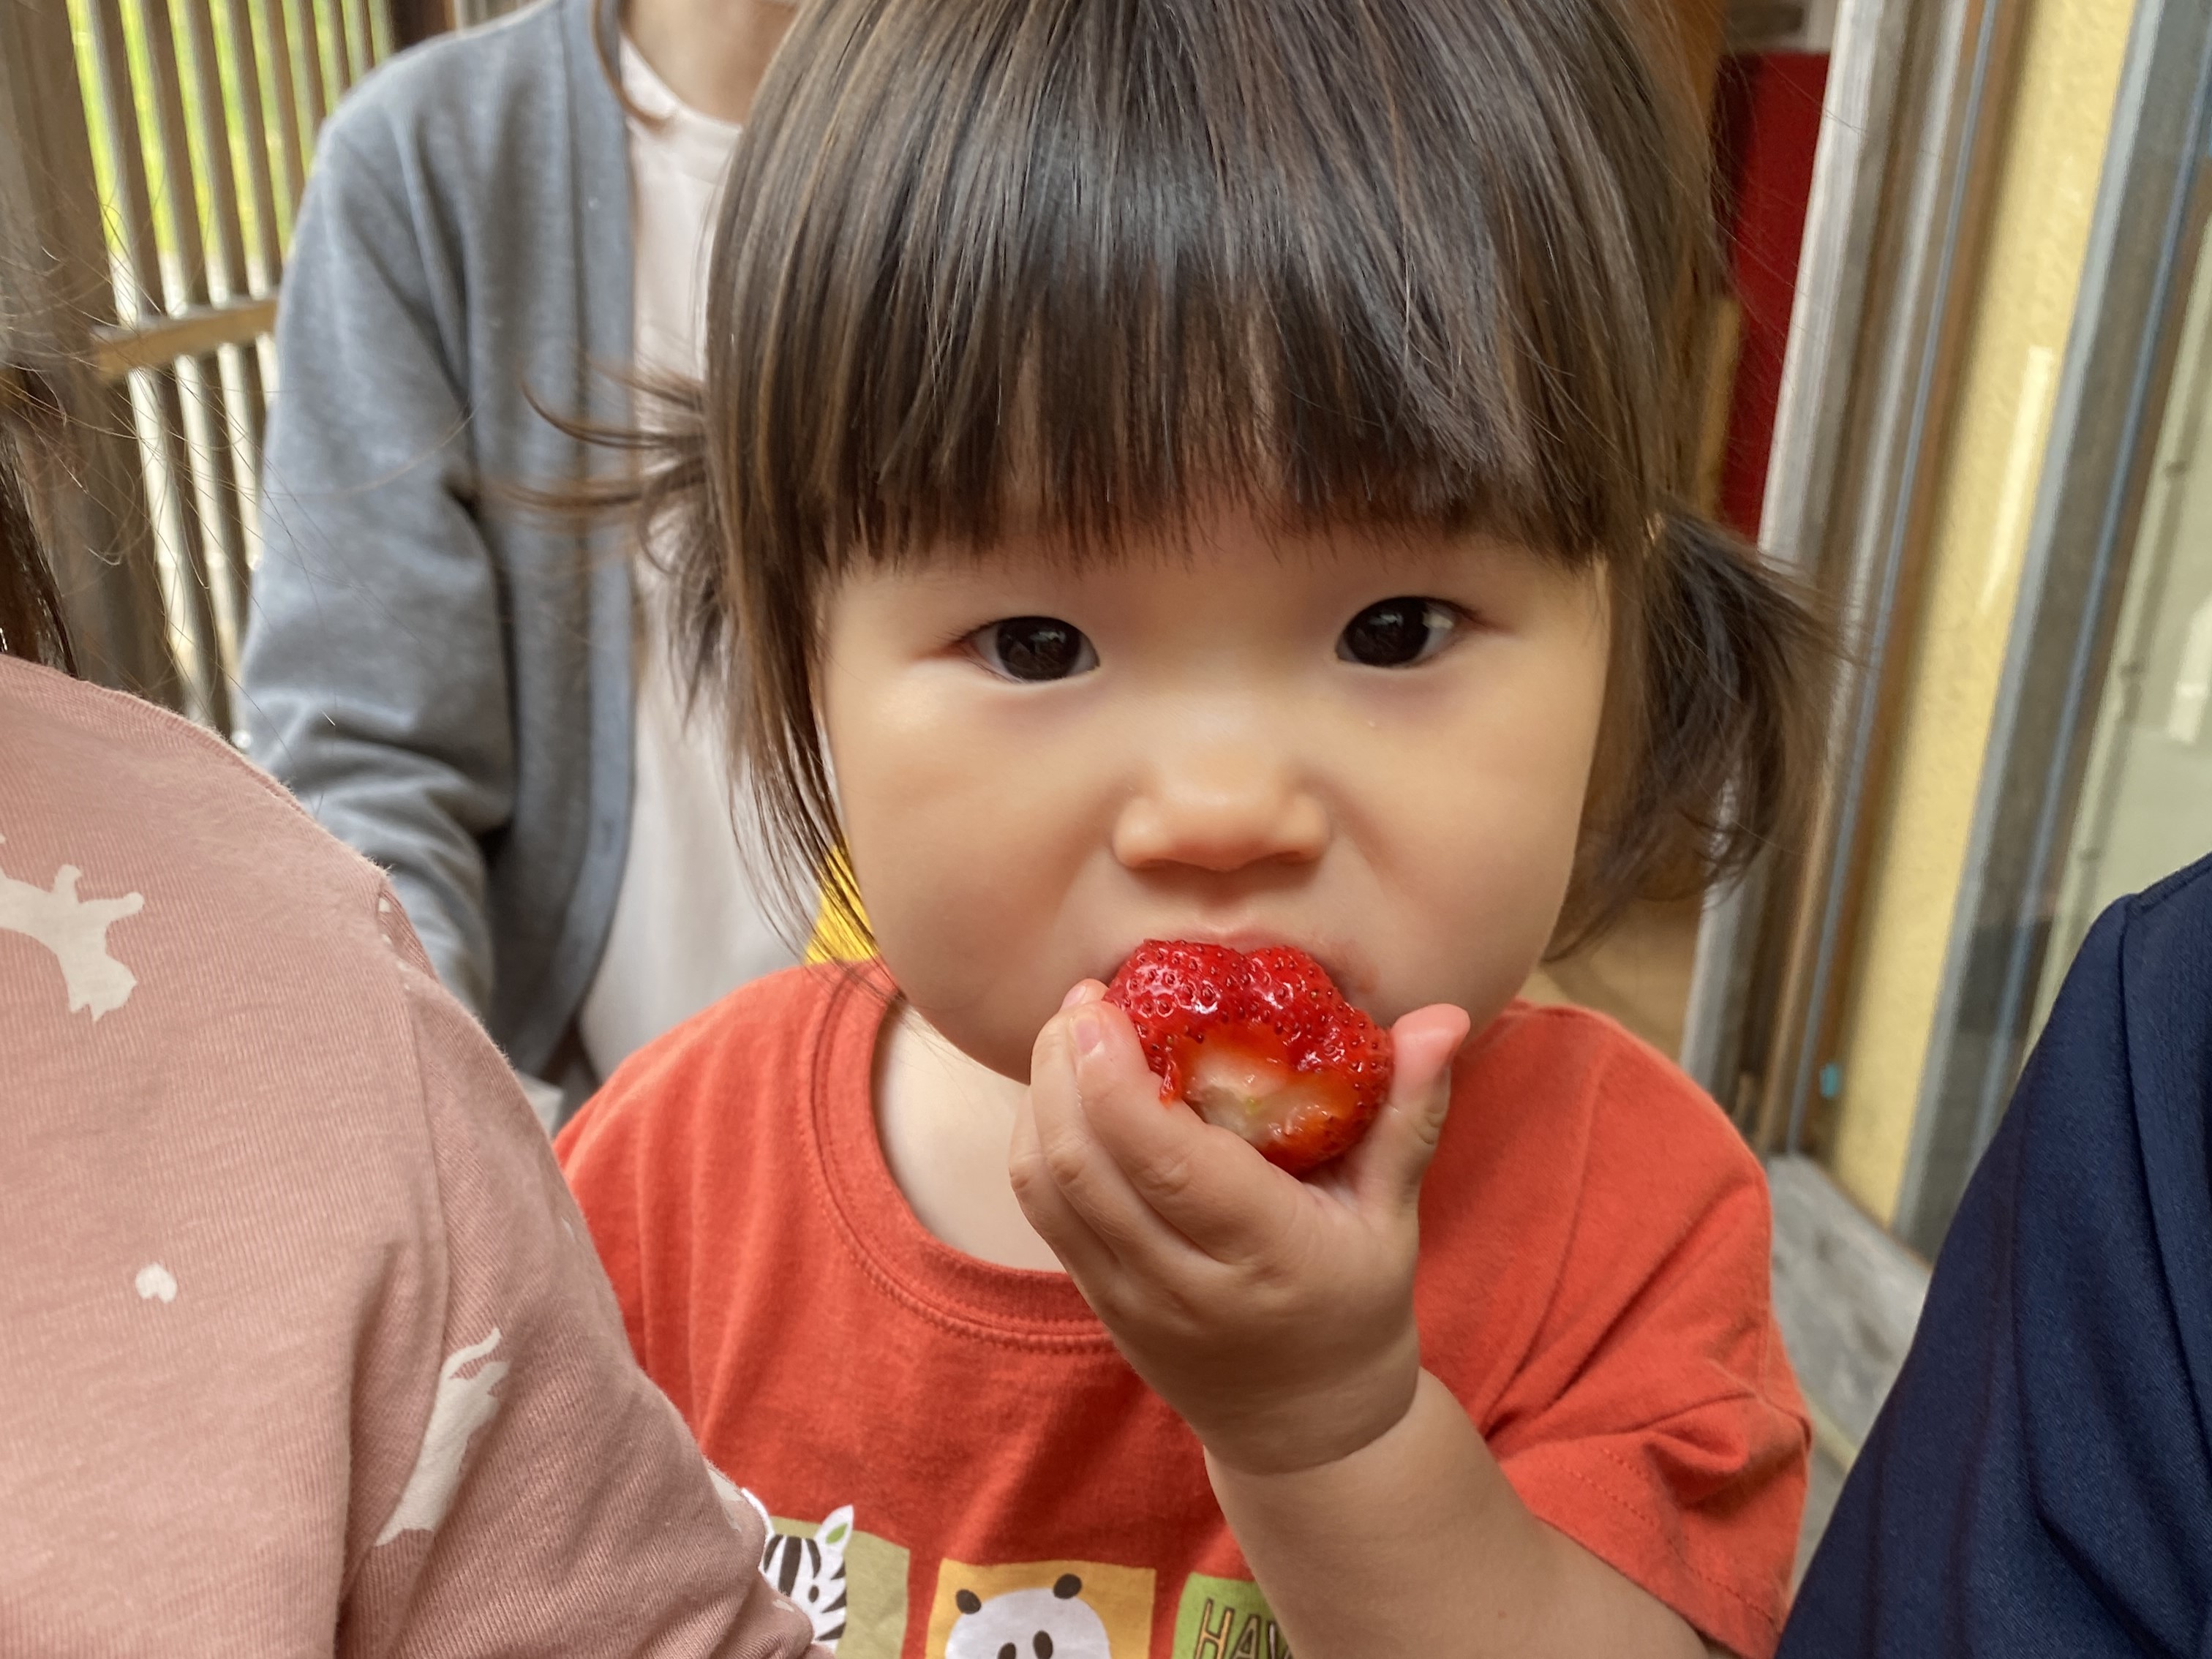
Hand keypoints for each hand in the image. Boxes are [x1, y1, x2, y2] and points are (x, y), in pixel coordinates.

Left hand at [1010, 982, 1470, 1475]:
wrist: (1307, 1426)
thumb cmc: (1355, 1299)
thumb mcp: (1394, 1213)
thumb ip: (1409, 1111)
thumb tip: (1444, 1016)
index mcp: (1266, 1254)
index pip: (1169, 1164)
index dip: (1117, 1079)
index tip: (1106, 1001)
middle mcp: (1184, 1284)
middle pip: (1084, 1168)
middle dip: (1065, 1067)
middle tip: (1085, 995)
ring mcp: (1129, 1300)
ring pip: (1048, 1189)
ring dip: (1041, 1097)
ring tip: (1067, 1030)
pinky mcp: (1096, 1302)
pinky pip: (1043, 1213)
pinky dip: (1037, 1140)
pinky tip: (1062, 1090)